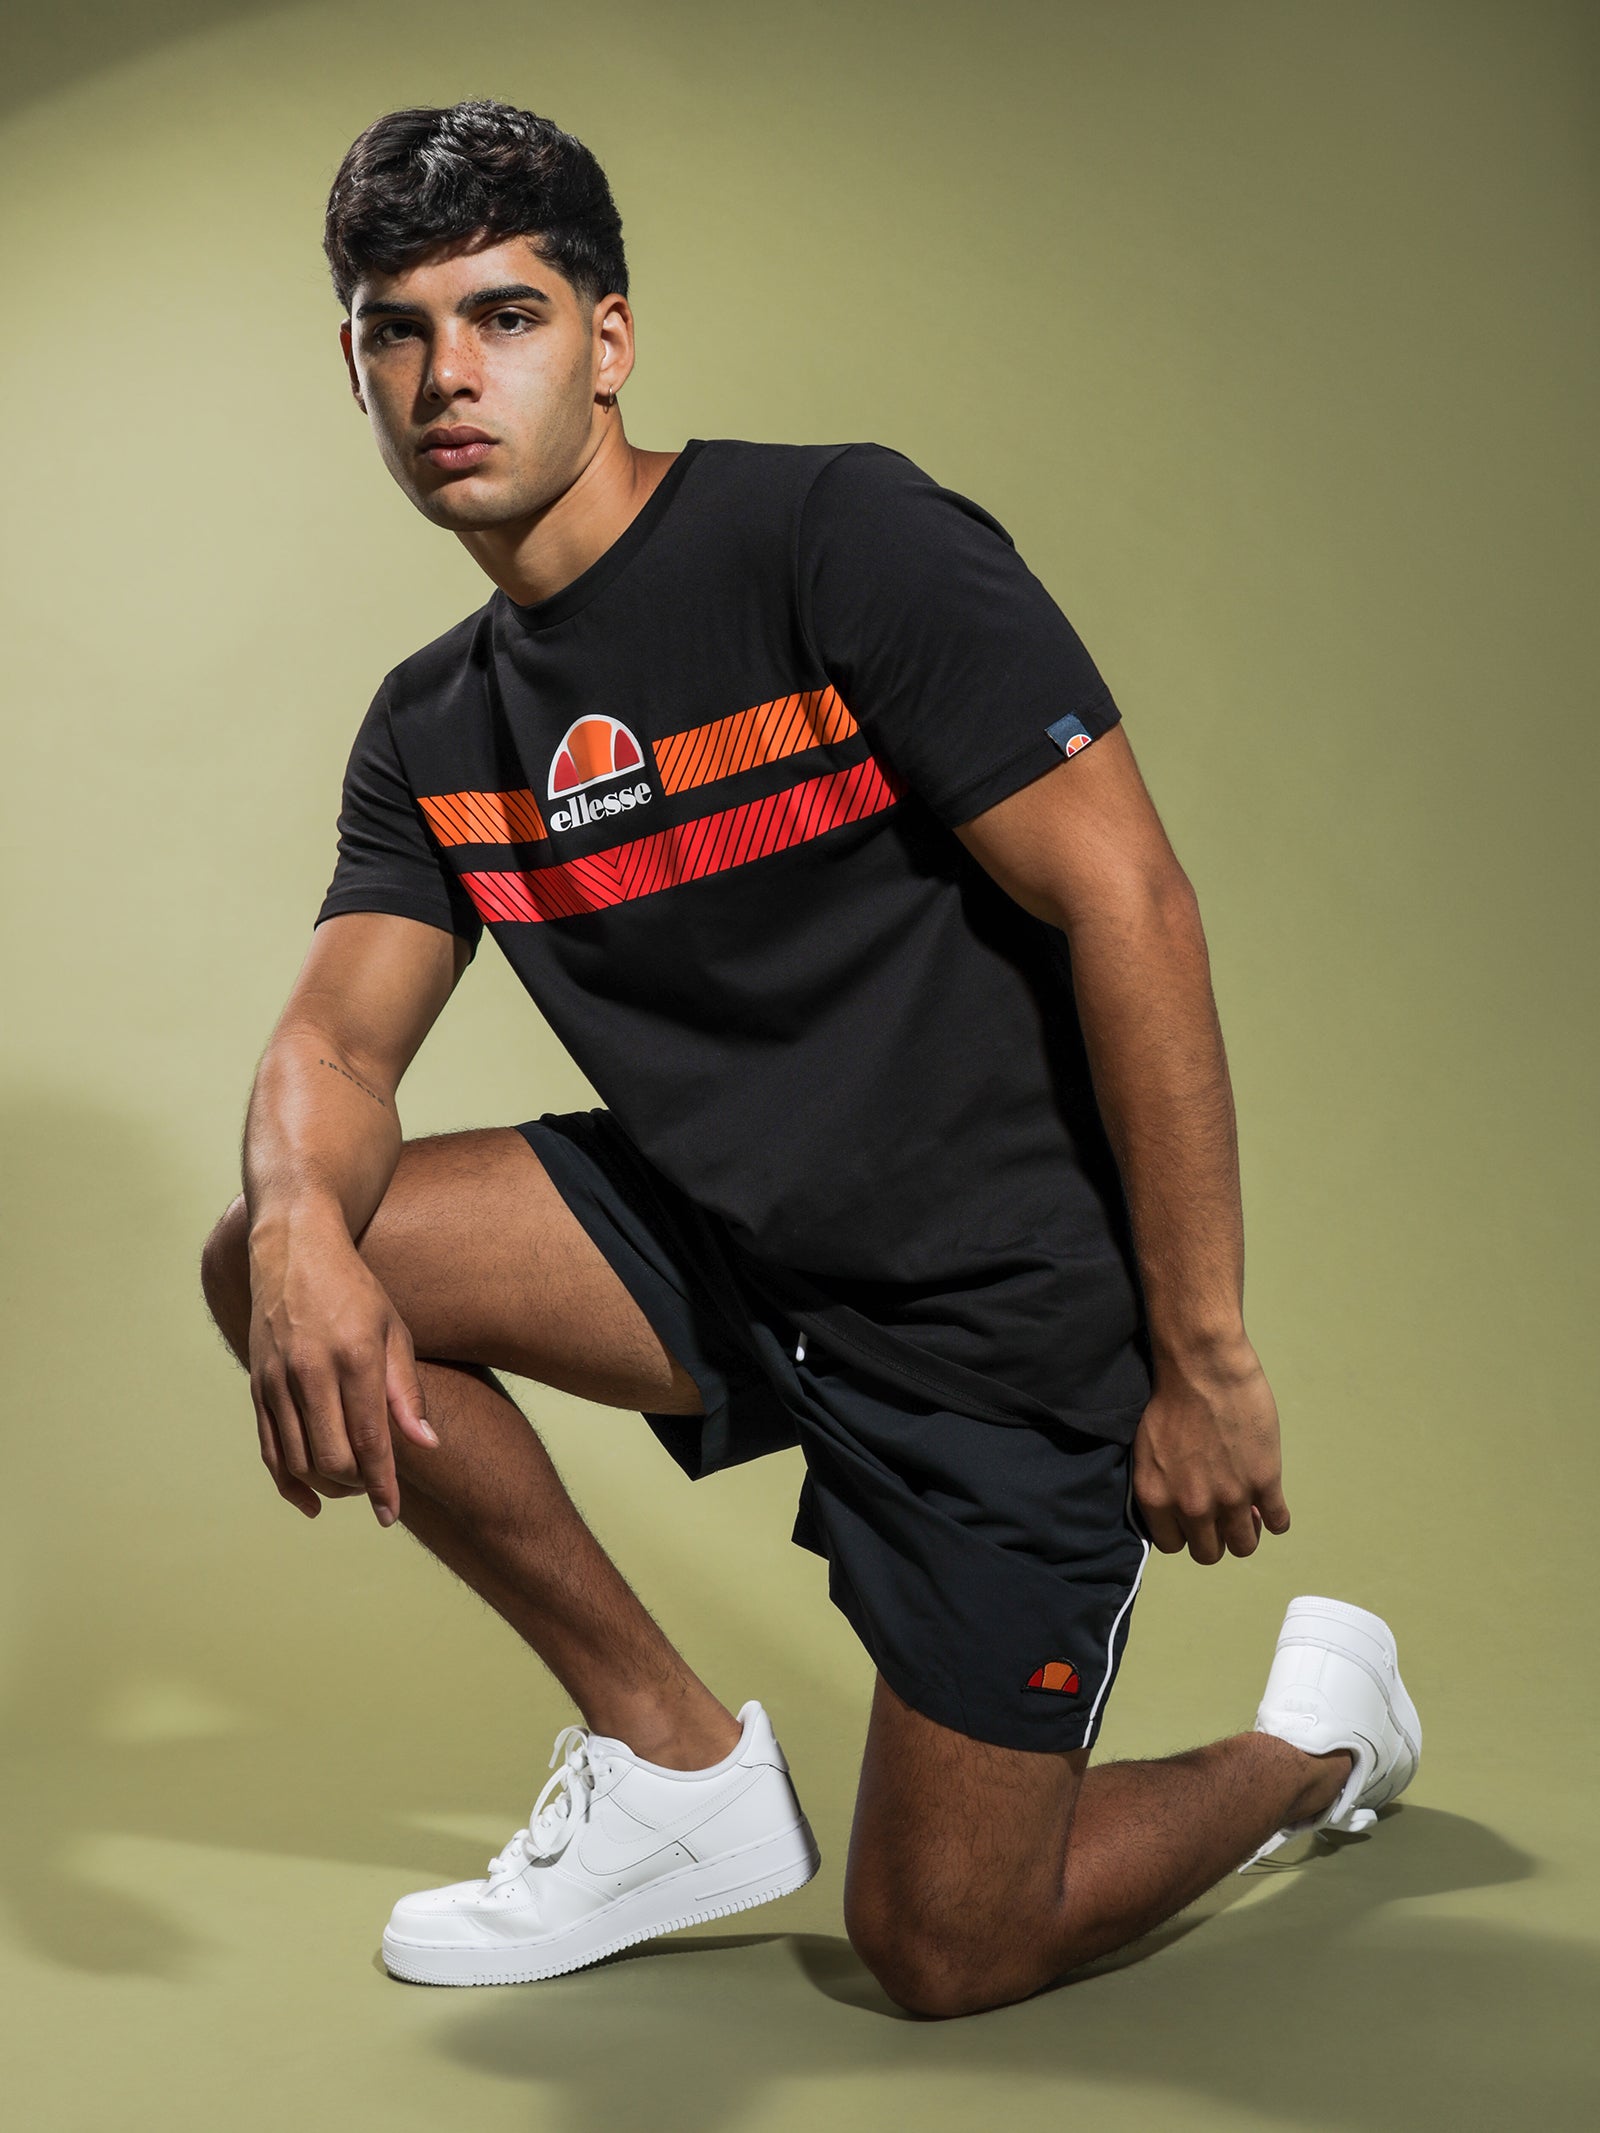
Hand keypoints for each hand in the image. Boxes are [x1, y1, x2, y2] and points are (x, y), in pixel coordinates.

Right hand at [246, 1217, 437, 1525]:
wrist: (293, 1249)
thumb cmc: (355, 1291)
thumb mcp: (394, 1331)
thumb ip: (407, 1392)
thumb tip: (426, 1445)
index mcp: (353, 1357)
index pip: (369, 1440)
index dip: (382, 1485)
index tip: (390, 1515)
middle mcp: (309, 1371)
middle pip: (331, 1460)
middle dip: (356, 1486)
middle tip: (376, 1486)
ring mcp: (276, 1380)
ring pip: (296, 1461)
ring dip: (325, 1487)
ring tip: (351, 1484)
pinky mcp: (256, 1385)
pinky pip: (268, 1449)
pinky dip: (288, 1483)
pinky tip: (311, 1500)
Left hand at [1132, 1338, 1288, 1563]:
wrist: (1203, 1367)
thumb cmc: (1170, 1398)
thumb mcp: (1150, 1449)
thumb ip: (1163, 1484)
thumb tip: (1179, 1506)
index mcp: (1157, 1497)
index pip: (1172, 1545)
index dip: (1186, 1533)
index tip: (1195, 1521)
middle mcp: (1191, 1506)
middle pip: (1208, 1552)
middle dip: (1216, 1538)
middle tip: (1223, 1518)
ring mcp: (1230, 1497)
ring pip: (1245, 1545)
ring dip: (1248, 1533)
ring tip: (1250, 1515)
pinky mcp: (1264, 1482)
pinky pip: (1278, 1522)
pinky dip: (1278, 1519)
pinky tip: (1273, 1508)